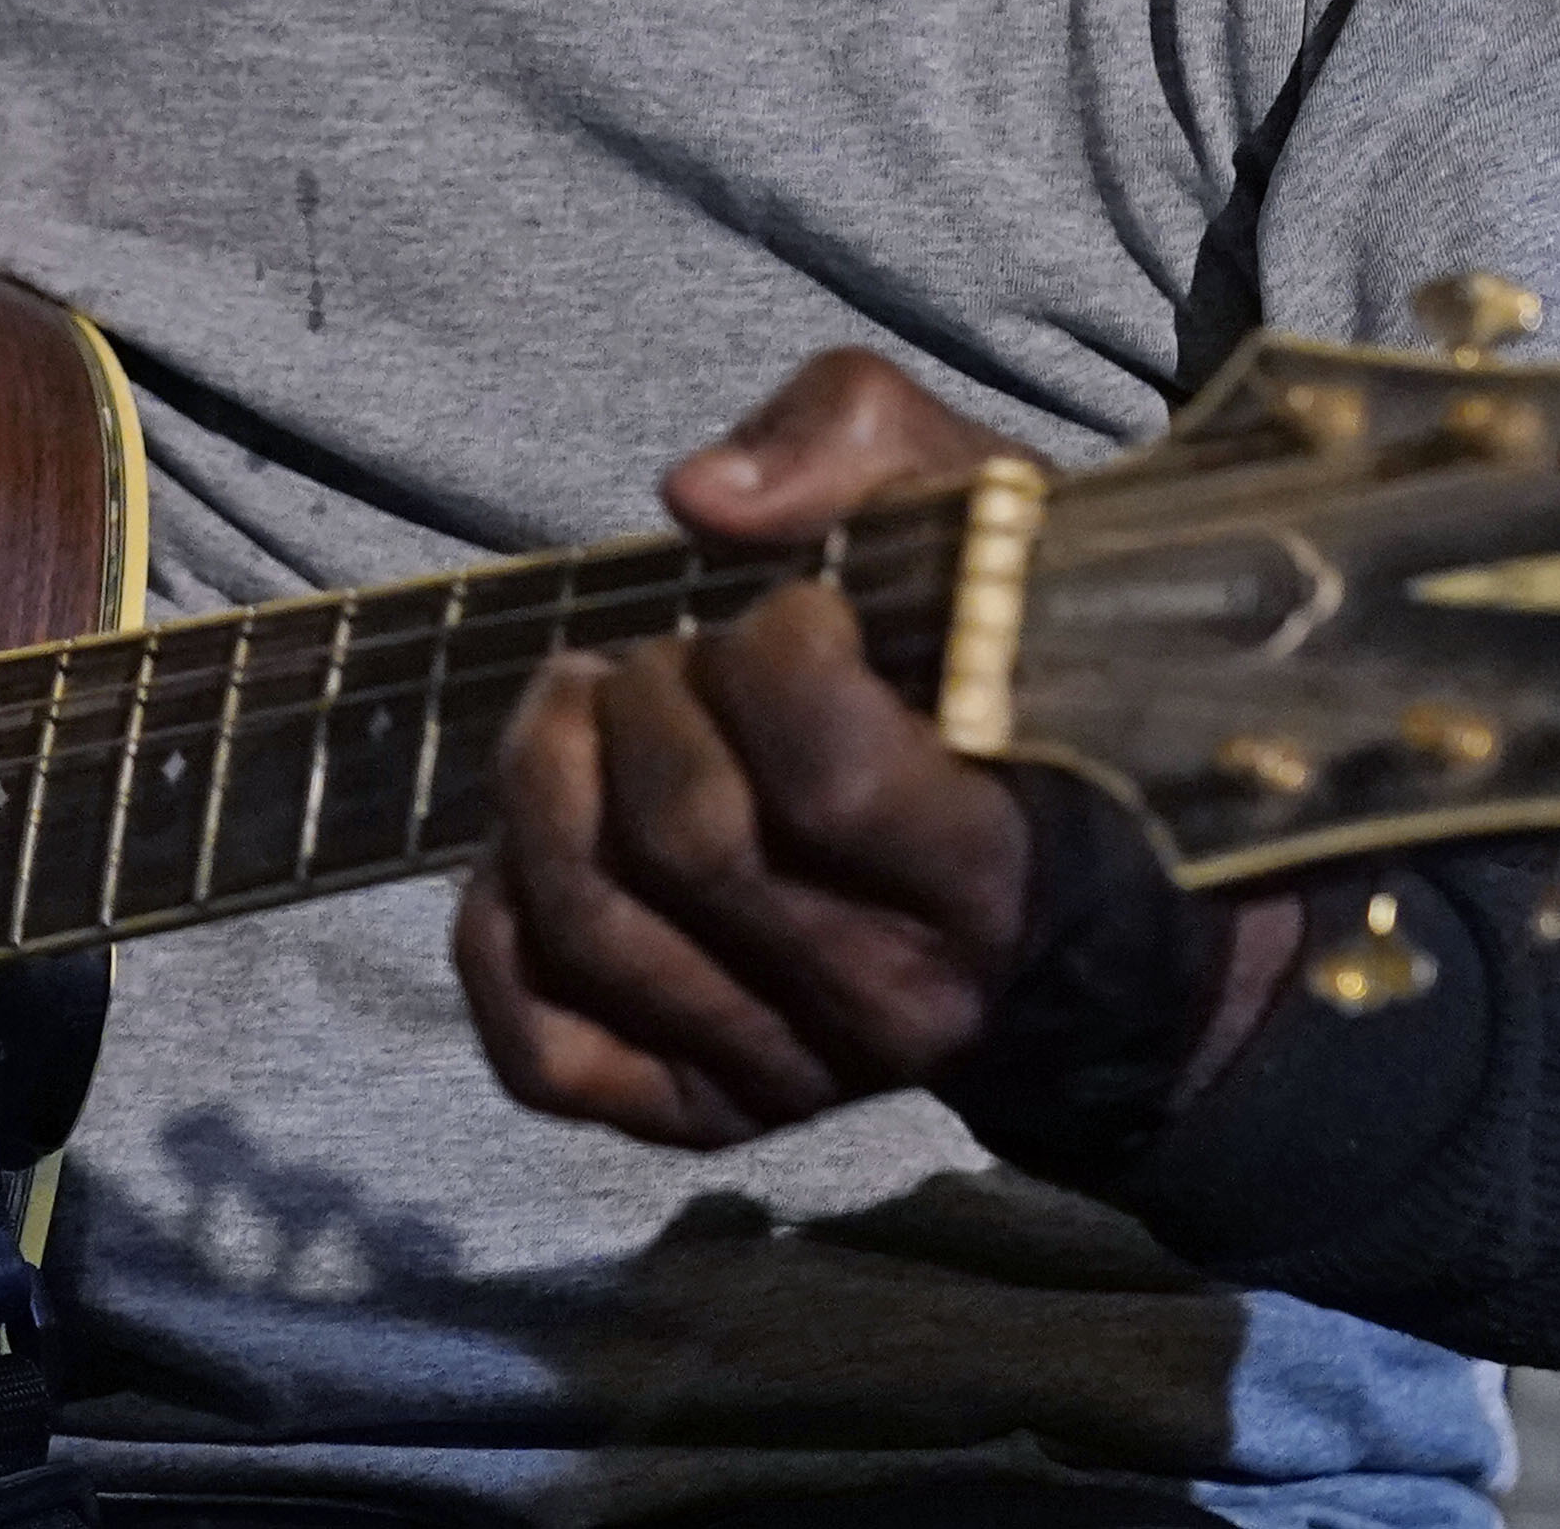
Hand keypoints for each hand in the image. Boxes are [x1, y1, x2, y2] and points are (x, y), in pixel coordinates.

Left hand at [451, 349, 1050, 1146]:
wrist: (1063, 912)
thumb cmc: (1011, 683)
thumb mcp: (988, 521)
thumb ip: (857, 445)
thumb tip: (698, 499)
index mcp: (995, 871)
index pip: (827, 776)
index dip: (771, 655)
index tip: (795, 615)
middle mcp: (895, 1002)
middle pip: (684, 838)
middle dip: (644, 699)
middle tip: (674, 656)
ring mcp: (791, 1075)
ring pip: (591, 925)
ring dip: (544, 777)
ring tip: (588, 710)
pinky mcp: (703, 1115)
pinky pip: (540, 1049)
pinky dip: (497, 930)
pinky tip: (539, 838)